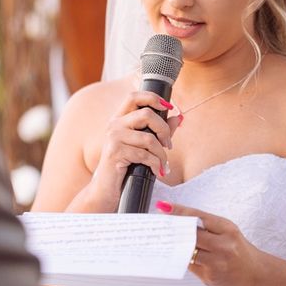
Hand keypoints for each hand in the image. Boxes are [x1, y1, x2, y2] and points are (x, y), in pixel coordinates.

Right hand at [89, 91, 180, 210]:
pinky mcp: (115, 153)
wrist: (107, 189)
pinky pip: (144, 155)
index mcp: (119, 119)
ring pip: (148, 138)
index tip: (167, 107)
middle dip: (164, 129)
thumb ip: (159, 130)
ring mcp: (113, 138)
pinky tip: (157, 171)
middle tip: (168, 144)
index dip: (152, 97)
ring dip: (161, 153)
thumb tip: (179, 117)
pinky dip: (156, 164)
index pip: (133, 96)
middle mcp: (114, 125)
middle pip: (146, 114)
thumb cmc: (126, 166)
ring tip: (163, 163)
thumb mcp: (143, 145)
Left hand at [156, 201, 262, 285]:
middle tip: (160, 223)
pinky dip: (182, 258)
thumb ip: (205, 224)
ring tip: (164, 237)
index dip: (179, 211)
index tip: (163, 206)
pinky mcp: (210, 278)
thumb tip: (177, 216)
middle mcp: (223, 246)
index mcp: (227, 229)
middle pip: (191, 235)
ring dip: (175, 244)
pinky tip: (176, 252)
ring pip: (188, 251)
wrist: (255, 275)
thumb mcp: (226, 231)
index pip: (198, 217)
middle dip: (174, 228)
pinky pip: (190, 265)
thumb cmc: (237, 248)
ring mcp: (217, 264)